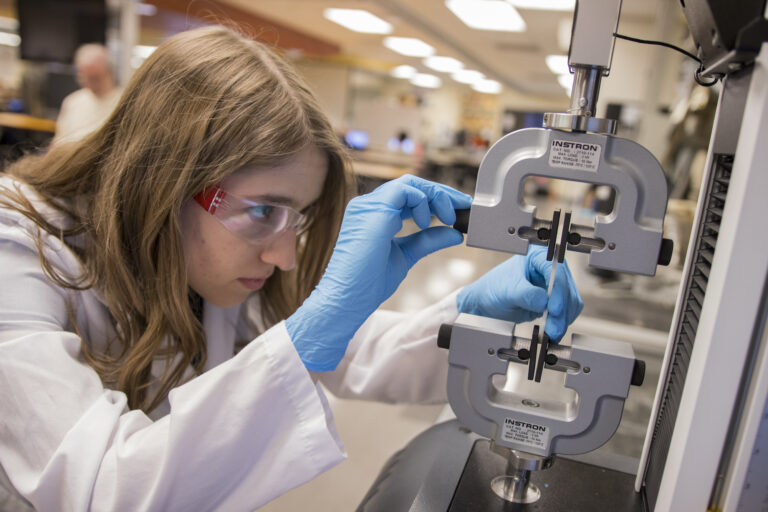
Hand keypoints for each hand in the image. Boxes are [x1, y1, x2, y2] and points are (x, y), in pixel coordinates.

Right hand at [286, 175, 471, 371]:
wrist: (348, 298)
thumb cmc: (368, 283)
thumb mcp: (406, 256)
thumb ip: (427, 241)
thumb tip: (454, 233)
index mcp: (375, 215)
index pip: (409, 196)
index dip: (435, 200)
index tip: (458, 211)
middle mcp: (369, 205)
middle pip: (411, 185)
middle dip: (441, 194)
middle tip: (464, 206)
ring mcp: (369, 204)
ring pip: (410, 183)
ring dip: (436, 196)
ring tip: (450, 217)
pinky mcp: (373, 209)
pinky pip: (404, 190)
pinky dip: (423, 202)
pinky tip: (427, 222)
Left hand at [456, 245, 582, 340]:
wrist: (487, 303)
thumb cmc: (493, 289)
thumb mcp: (508, 291)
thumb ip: (526, 295)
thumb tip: (544, 302)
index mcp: (537, 257)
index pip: (556, 271)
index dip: (558, 291)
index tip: (554, 309)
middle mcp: (549, 268)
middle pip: (567, 288)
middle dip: (562, 310)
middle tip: (554, 328)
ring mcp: (554, 284)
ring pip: (570, 301)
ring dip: (564, 319)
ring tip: (552, 332)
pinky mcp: (554, 299)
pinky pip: (567, 311)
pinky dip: (562, 321)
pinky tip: (554, 330)